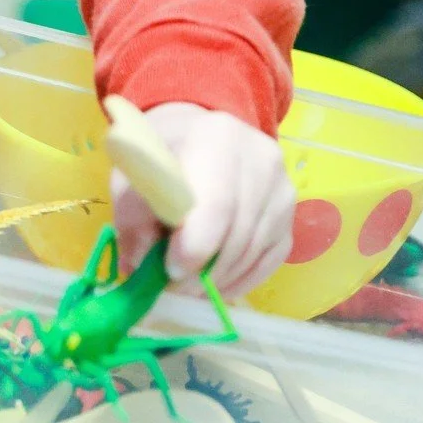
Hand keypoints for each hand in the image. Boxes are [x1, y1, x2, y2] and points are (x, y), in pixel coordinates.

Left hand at [111, 102, 294, 298]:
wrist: (198, 133)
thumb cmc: (161, 153)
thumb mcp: (132, 172)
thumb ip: (133, 215)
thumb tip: (140, 265)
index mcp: (216, 138)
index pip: (217, 203)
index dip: (196, 246)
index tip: (169, 271)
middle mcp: (260, 160)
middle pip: (238, 233)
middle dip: (204, 271)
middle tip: (174, 289)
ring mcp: (281, 188)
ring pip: (254, 251)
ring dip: (220, 279)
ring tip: (188, 286)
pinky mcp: (289, 214)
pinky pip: (268, 260)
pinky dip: (240, 279)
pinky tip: (215, 283)